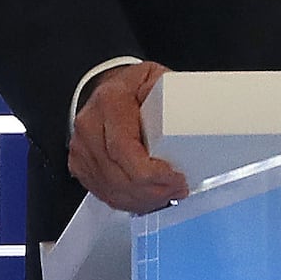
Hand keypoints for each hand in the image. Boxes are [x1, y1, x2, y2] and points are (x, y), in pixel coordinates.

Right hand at [71, 60, 186, 214]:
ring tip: (168, 195)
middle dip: (153, 190)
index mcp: (109, 103)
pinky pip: (103, 192)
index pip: (123, 148)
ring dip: (143, 199)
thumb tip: (199, 112)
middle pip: (118, 174)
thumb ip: (173, 93)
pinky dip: (129, 201)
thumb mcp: (155, 78)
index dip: (151, 172)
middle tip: (179, 189)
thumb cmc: (134, 86)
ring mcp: (82, 148)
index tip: (175, 178)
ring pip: (111, 188)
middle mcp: (89, 127)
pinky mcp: (81, 165)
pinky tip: (148, 200)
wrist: (106, 89)